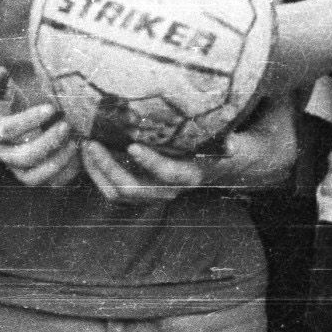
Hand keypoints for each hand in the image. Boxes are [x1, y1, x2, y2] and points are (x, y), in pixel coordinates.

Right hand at [0, 67, 82, 189]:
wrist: (11, 117)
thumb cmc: (5, 99)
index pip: (5, 131)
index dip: (28, 121)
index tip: (51, 108)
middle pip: (21, 157)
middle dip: (47, 143)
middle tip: (67, 125)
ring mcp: (16, 168)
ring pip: (33, 177)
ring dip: (57, 162)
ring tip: (75, 142)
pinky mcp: (34, 176)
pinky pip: (49, 184)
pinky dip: (66, 173)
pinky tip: (80, 154)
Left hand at [96, 95, 298, 199]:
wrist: (237, 161)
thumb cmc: (238, 141)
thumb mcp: (245, 139)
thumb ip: (238, 136)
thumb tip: (230, 145)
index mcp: (197, 174)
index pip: (172, 177)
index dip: (153, 164)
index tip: (133, 144)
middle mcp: (176, 186)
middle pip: (139, 192)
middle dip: (112, 171)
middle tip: (94, 144)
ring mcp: (158, 186)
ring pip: (123, 194)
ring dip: (100, 173)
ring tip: (86, 145)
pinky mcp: (145, 181)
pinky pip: (116, 188)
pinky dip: (98, 172)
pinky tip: (89, 148)